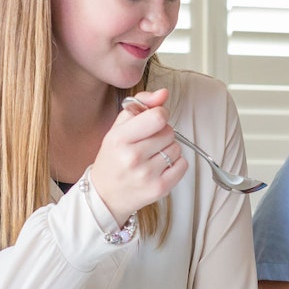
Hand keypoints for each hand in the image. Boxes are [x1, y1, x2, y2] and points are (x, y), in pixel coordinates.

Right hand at [88, 87, 186, 221]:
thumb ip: (141, 106)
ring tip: (151, 157)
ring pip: (177, 148)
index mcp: (119, 139)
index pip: (158, 117)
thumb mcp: (118, 129)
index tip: (153, 121)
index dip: (160, 115)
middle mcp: (132, 157)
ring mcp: (146, 175)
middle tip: (147, 144)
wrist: (105, 196)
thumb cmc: (113, 159)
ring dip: (168, 150)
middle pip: (169, 132)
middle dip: (162, 134)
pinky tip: (159, 168)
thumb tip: (163, 93)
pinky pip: (183, 165)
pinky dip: (175, 164)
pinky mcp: (159, 189)